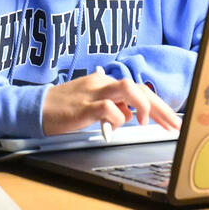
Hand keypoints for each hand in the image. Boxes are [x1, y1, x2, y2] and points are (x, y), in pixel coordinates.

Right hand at [42, 69, 179, 136]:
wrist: (36, 107)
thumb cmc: (63, 108)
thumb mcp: (91, 102)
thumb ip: (111, 104)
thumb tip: (130, 114)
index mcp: (104, 82)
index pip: (139, 88)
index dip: (159, 105)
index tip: (172, 120)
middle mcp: (101, 83)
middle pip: (138, 88)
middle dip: (160, 107)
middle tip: (172, 125)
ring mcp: (93, 93)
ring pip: (127, 88)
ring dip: (142, 106)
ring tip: (143, 123)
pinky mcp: (83, 107)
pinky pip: (108, 108)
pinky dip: (117, 119)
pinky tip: (113, 127)